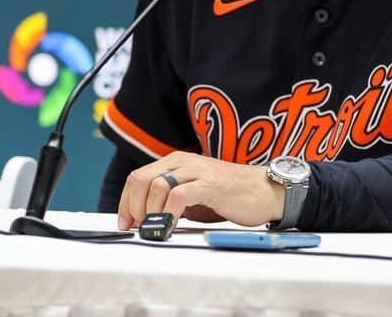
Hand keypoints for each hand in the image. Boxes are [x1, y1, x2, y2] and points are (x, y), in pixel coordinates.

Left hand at [117, 151, 284, 230]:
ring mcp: (196, 171)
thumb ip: (172, 200)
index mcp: (176, 162)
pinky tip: (171, 227)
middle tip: (137, 228)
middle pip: (141, 179)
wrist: (265, 191)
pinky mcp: (209, 184)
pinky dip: (169, 214)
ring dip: (150, 212)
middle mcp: (183, 162)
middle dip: (133, 207)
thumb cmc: (231, 195)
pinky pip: (179, 196)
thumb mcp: (195, 194)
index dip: (125, 201)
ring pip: (156, 186)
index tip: (125, 223)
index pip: (138, 177)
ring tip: (155, 229)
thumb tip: (146, 219)